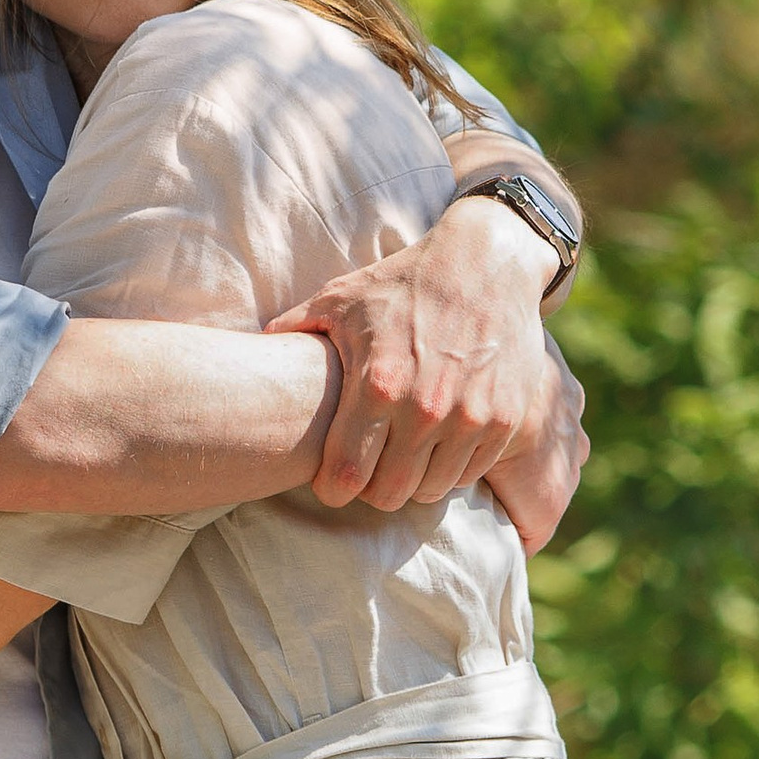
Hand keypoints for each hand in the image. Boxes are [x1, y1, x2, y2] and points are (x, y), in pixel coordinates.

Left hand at [268, 198, 586, 538]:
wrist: (486, 263)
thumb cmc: (404, 281)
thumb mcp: (341, 298)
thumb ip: (294, 329)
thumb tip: (251, 352)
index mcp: (377, 384)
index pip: (345, 477)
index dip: (332, 487)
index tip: (331, 480)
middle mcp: (425, 408)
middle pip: (388, 495)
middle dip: (371, 488)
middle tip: (369, 467)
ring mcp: (471, 417)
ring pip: (430, 491)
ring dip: (413, 479)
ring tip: (403, 452)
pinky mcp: (507, 420)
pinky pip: (470, 473)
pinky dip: (452, 466)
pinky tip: (440, 439)